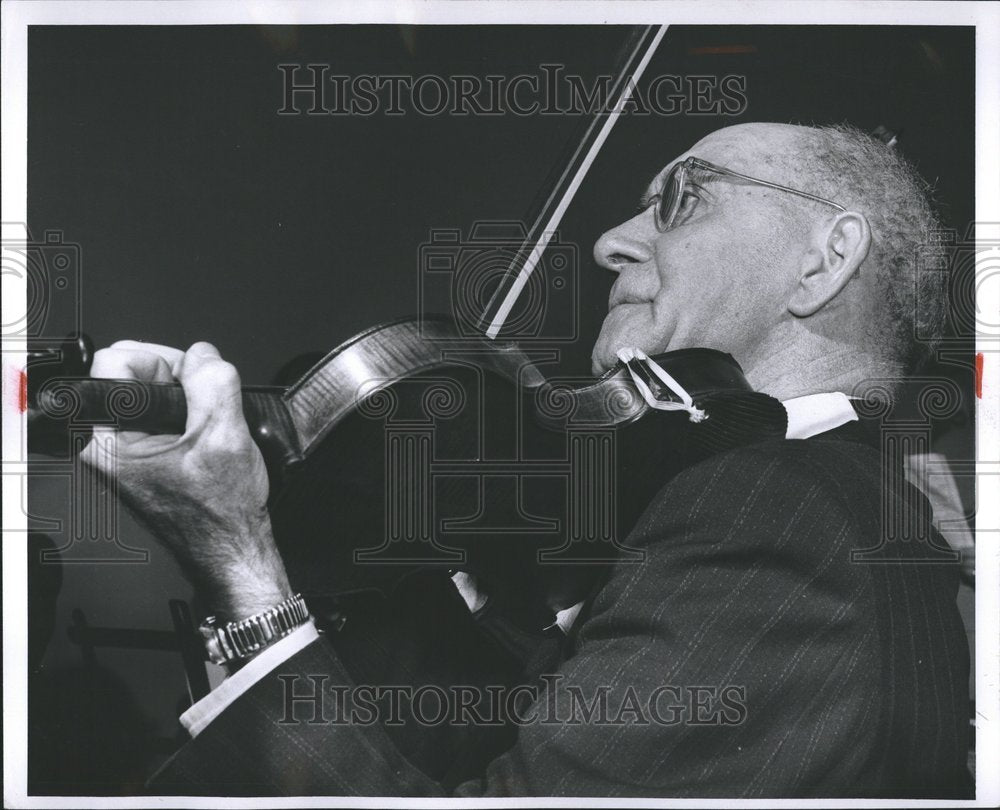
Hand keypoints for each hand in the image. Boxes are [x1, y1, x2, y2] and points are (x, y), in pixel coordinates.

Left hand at [80, 340, 291, 619]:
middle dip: (178, 378)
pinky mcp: (143, 453)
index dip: (163, 362)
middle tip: (205, 409)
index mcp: (108, 441)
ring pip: (152, 388)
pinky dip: (191, 413)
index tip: (192, 382)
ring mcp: (124, 449)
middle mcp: (107, 443)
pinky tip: (206, 437)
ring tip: (208, 429)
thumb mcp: (224, 436)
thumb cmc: (219, 516)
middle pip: (133, 370)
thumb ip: (213, 383)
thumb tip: (206, 355)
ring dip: (189, 397)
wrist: (232, 550)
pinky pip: (163, 410)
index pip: (116, 360)